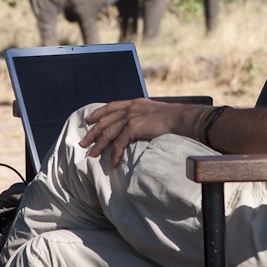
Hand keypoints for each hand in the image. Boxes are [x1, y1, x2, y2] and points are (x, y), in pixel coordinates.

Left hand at [79, 98, 196, 167]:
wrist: (183, 119)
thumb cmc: (175, 119)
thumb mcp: (156, 113)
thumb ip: (146, 117)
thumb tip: (141, 127)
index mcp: (135, 103)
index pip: (112, 106)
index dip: (99, 113)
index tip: (89, 119)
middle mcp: (131, 107)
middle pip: (105, 120)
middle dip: (93, 132)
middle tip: (83, 143)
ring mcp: (131, 116)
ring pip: (109, 132)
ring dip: (99, 145)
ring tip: (92, 156)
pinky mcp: (134, 126)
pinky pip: (120, 143)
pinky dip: (115, 154)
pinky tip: (113, 163)